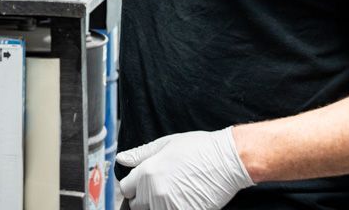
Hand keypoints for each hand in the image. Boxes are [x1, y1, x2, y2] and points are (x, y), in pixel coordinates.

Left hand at [117, 128, 253, 209]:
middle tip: (160, 188)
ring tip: (172, 194)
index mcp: (147, 172)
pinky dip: (172, 209)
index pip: (126, 189)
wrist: (227, 160)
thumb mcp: (165, 144)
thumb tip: (121, 159)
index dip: (133, 186)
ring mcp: (170, 205)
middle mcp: (155, 191)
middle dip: (144, 198)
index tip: (142, 184)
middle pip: (137, 205)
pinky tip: (182, 200)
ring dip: (157, 206)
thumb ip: (140, 154)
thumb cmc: (199, 148)